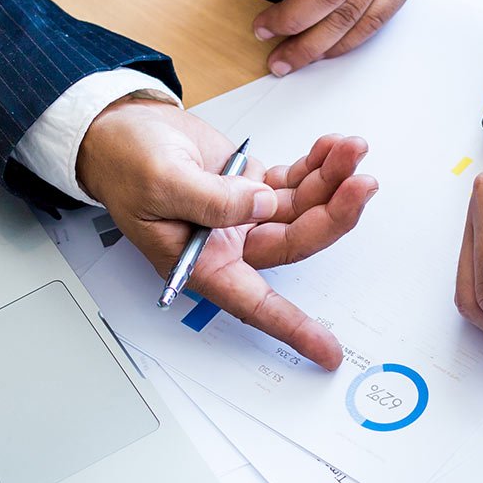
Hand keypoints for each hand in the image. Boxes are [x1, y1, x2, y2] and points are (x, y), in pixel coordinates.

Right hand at [76, 95, 376, 369]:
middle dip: (334, 213)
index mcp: (205, 263)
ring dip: (332, 181)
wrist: (122, 131)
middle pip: (297, 242)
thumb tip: (263, 203)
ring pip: (305, 209)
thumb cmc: (127, 165)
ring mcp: (247, 216)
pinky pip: (297, 183)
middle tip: (360, 184)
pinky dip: (319, 166)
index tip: (326, 352)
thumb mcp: (161, 183)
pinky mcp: (253, 188)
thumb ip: (213, 199)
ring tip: (350, 149)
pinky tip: (332, 149)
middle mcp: (231, 246)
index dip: (293, 328)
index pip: (256, 304)